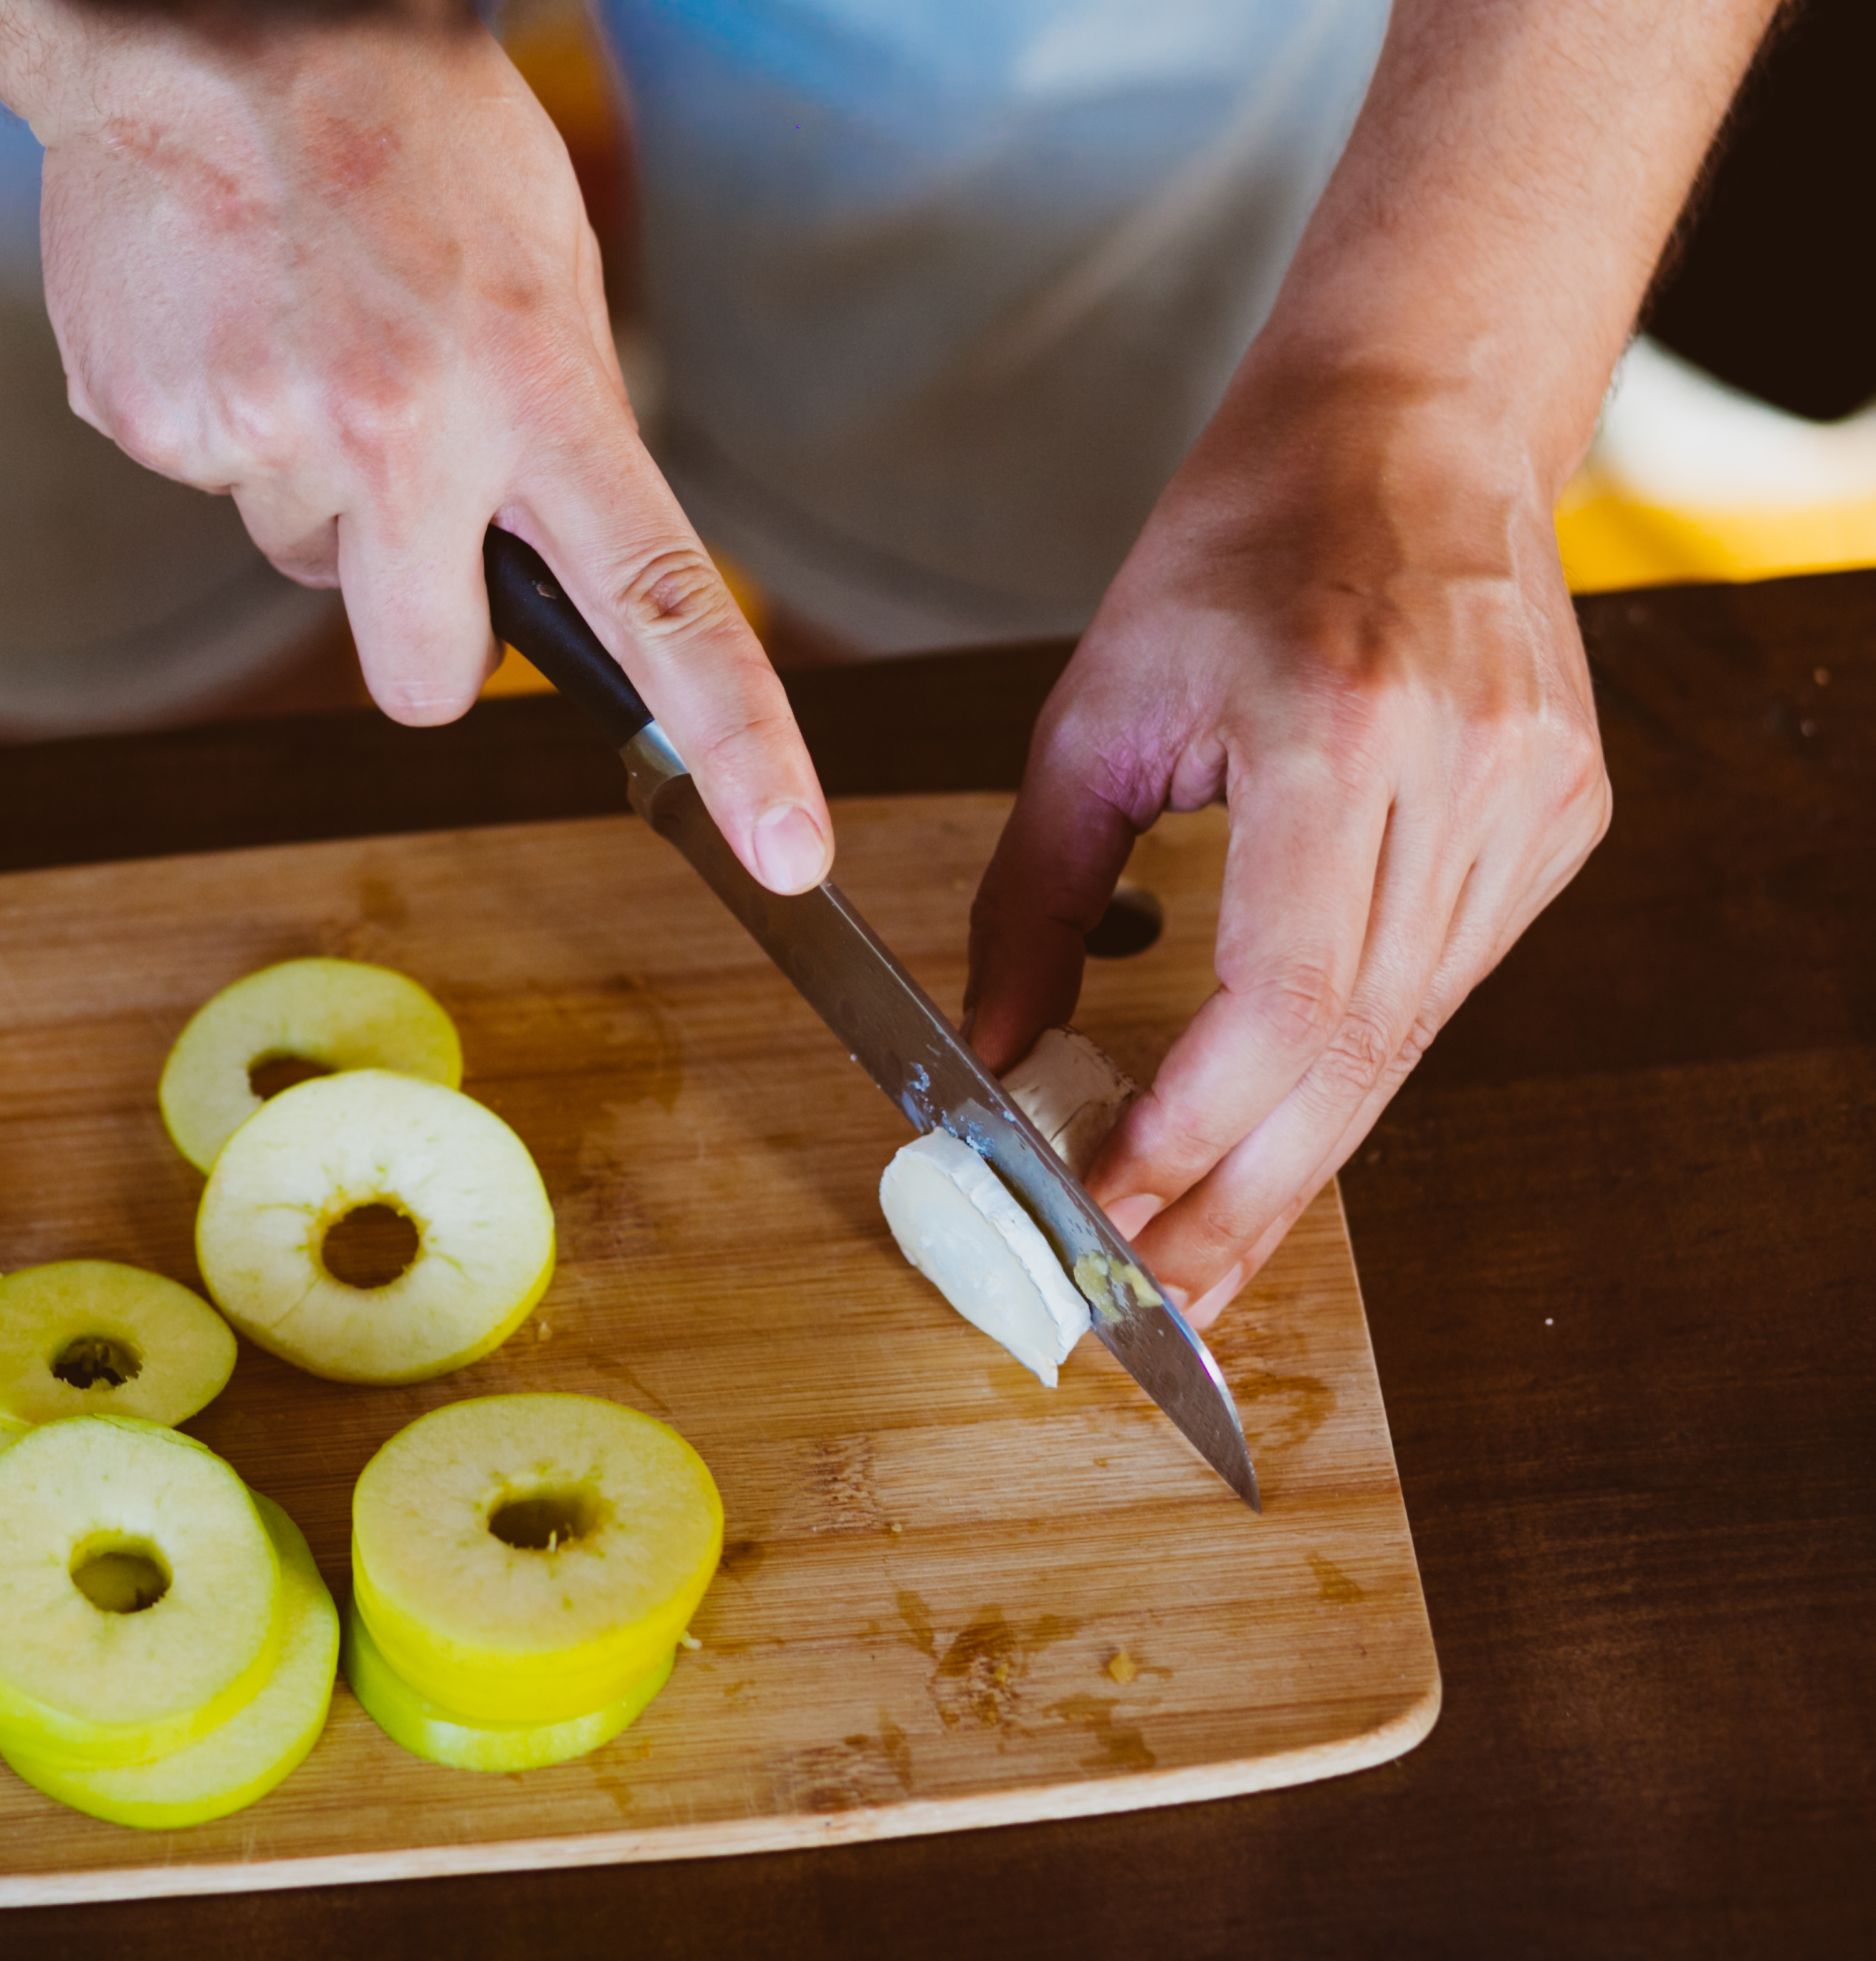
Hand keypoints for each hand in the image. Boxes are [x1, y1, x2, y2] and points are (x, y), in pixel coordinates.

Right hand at [0, 2, 830, 889]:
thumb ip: (553, 431)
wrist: (206, 23)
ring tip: (304, 332)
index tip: (787, 855)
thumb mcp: (541, 271)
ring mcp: (262, 437)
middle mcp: (401, 434)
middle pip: (424, 679)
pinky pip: (207, 485)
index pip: (659, 603)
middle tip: (405, 490)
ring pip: (305, 563)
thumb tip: (532, 565)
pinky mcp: (148, 424)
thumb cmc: (403, 134)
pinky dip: (217, 421)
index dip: (737, 743)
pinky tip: (228, 317)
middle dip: (420, 622)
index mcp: (531, 390)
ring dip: (313, 484)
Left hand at [962, 363, 1610, 1325]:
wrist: (1409, 429)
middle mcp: (1463, 777)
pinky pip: (1440, 988)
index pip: (1282, 1004)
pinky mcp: (1559, 820)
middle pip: (1352, 1059)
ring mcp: (1534, 803)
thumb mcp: (1090, 716)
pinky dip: (1347, 1074)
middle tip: (1148, 1310)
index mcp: (1339, 733)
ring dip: (1292, 1163)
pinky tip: (1277, 1135)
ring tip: (1192, 1253)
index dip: (1189, 1136)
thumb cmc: (1232, 548)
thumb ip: (1032, 901)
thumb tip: (990, 1058)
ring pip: (1402, 1046)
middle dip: (1239, 1205)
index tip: (1100, 1219)